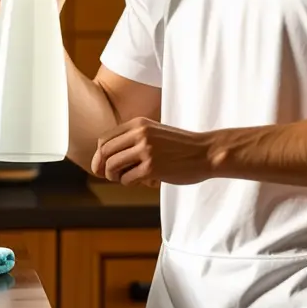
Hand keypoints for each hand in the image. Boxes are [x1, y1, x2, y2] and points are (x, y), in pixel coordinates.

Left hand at [91, 118, 213, 186]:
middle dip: (103, 168)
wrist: (206, 152)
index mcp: (139, 124)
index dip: (99, 155)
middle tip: (111, 176)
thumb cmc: (182, 146)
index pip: (105, 139)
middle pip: (105, 152)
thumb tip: (106, 158)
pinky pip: (126, 179)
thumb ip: (134, 139)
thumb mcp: (155, 132)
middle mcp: (140, 134)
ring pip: (112, 166)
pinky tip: (142, 181)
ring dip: (115, 177)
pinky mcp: (152, 167)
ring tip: (127, 178)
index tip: (101, 166)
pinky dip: (129, 183)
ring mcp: (146, 150)